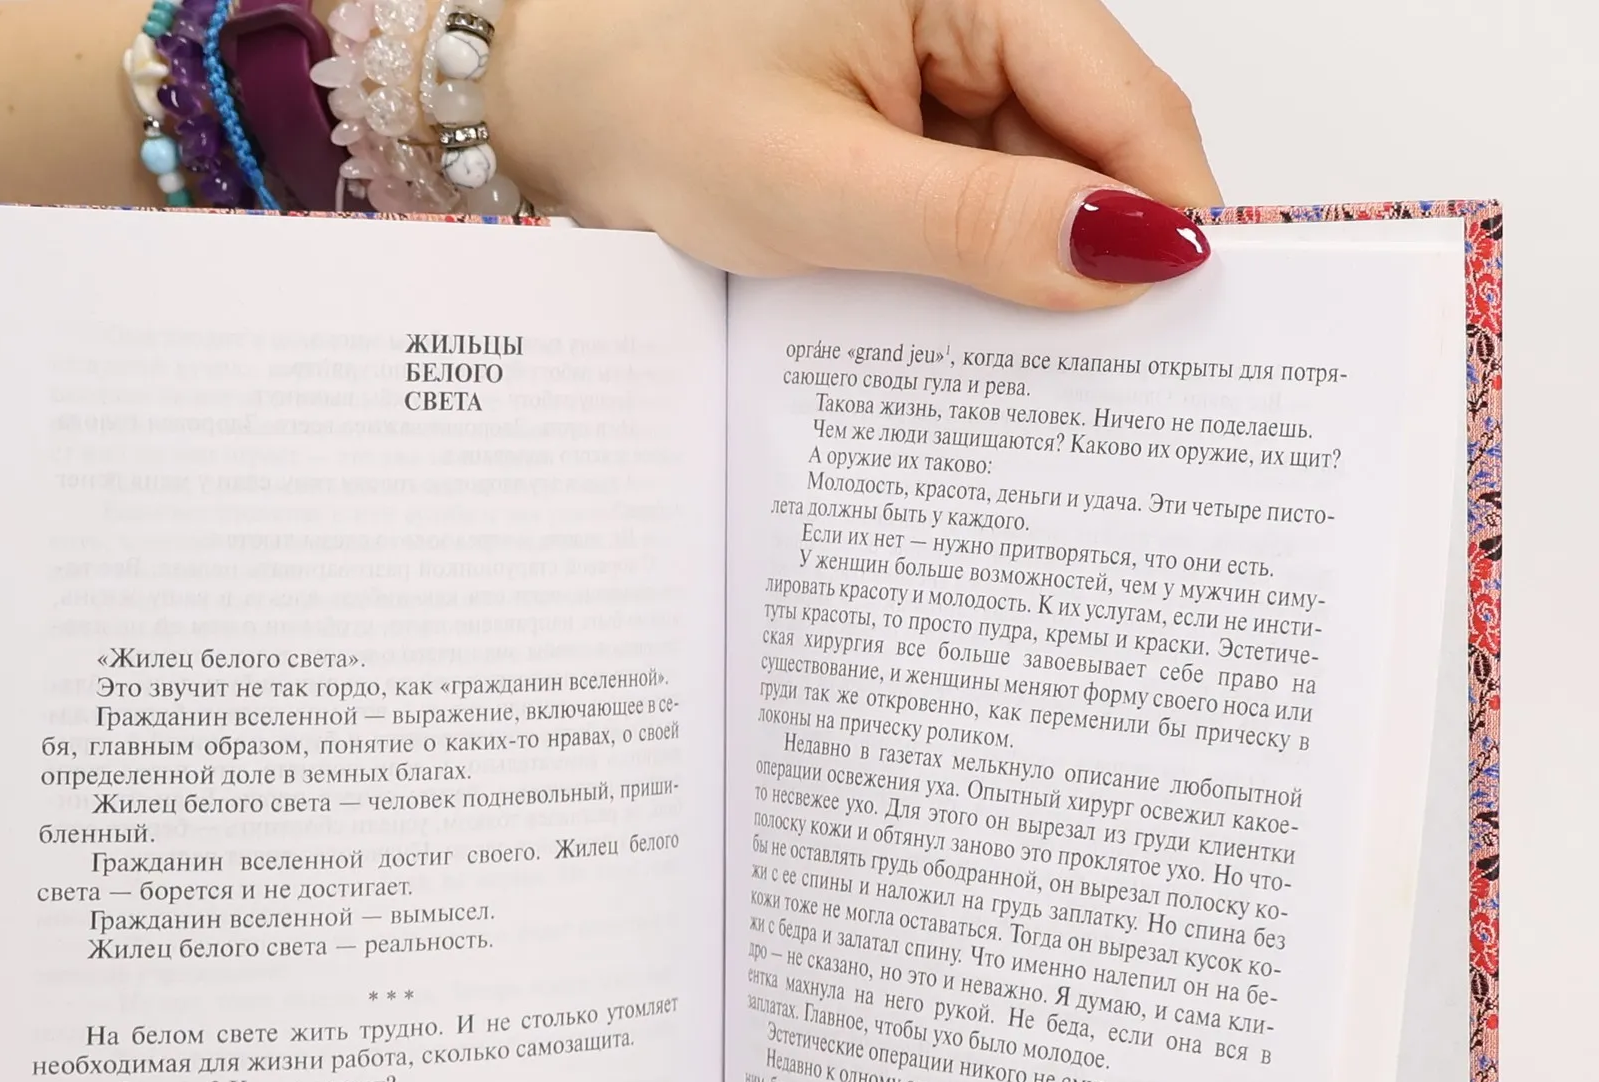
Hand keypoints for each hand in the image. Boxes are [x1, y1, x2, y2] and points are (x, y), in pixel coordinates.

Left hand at [491, 0, 1220, 306]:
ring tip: (1016, 358)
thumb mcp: (822, 187)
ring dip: (1030, 266)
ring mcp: (943, 61)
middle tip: (1109, 378)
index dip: (1166, 208)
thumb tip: (1133, 252)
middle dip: (1094, 251)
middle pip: (1092, 141)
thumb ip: (981, 225)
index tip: (1192, 318)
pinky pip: (978, 191)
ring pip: (1038, 177)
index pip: (1124, 97)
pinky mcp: (910, 113)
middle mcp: (974, 7)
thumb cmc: (655, 111)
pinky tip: (961, 319)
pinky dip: (977, 258)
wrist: (555, 106)